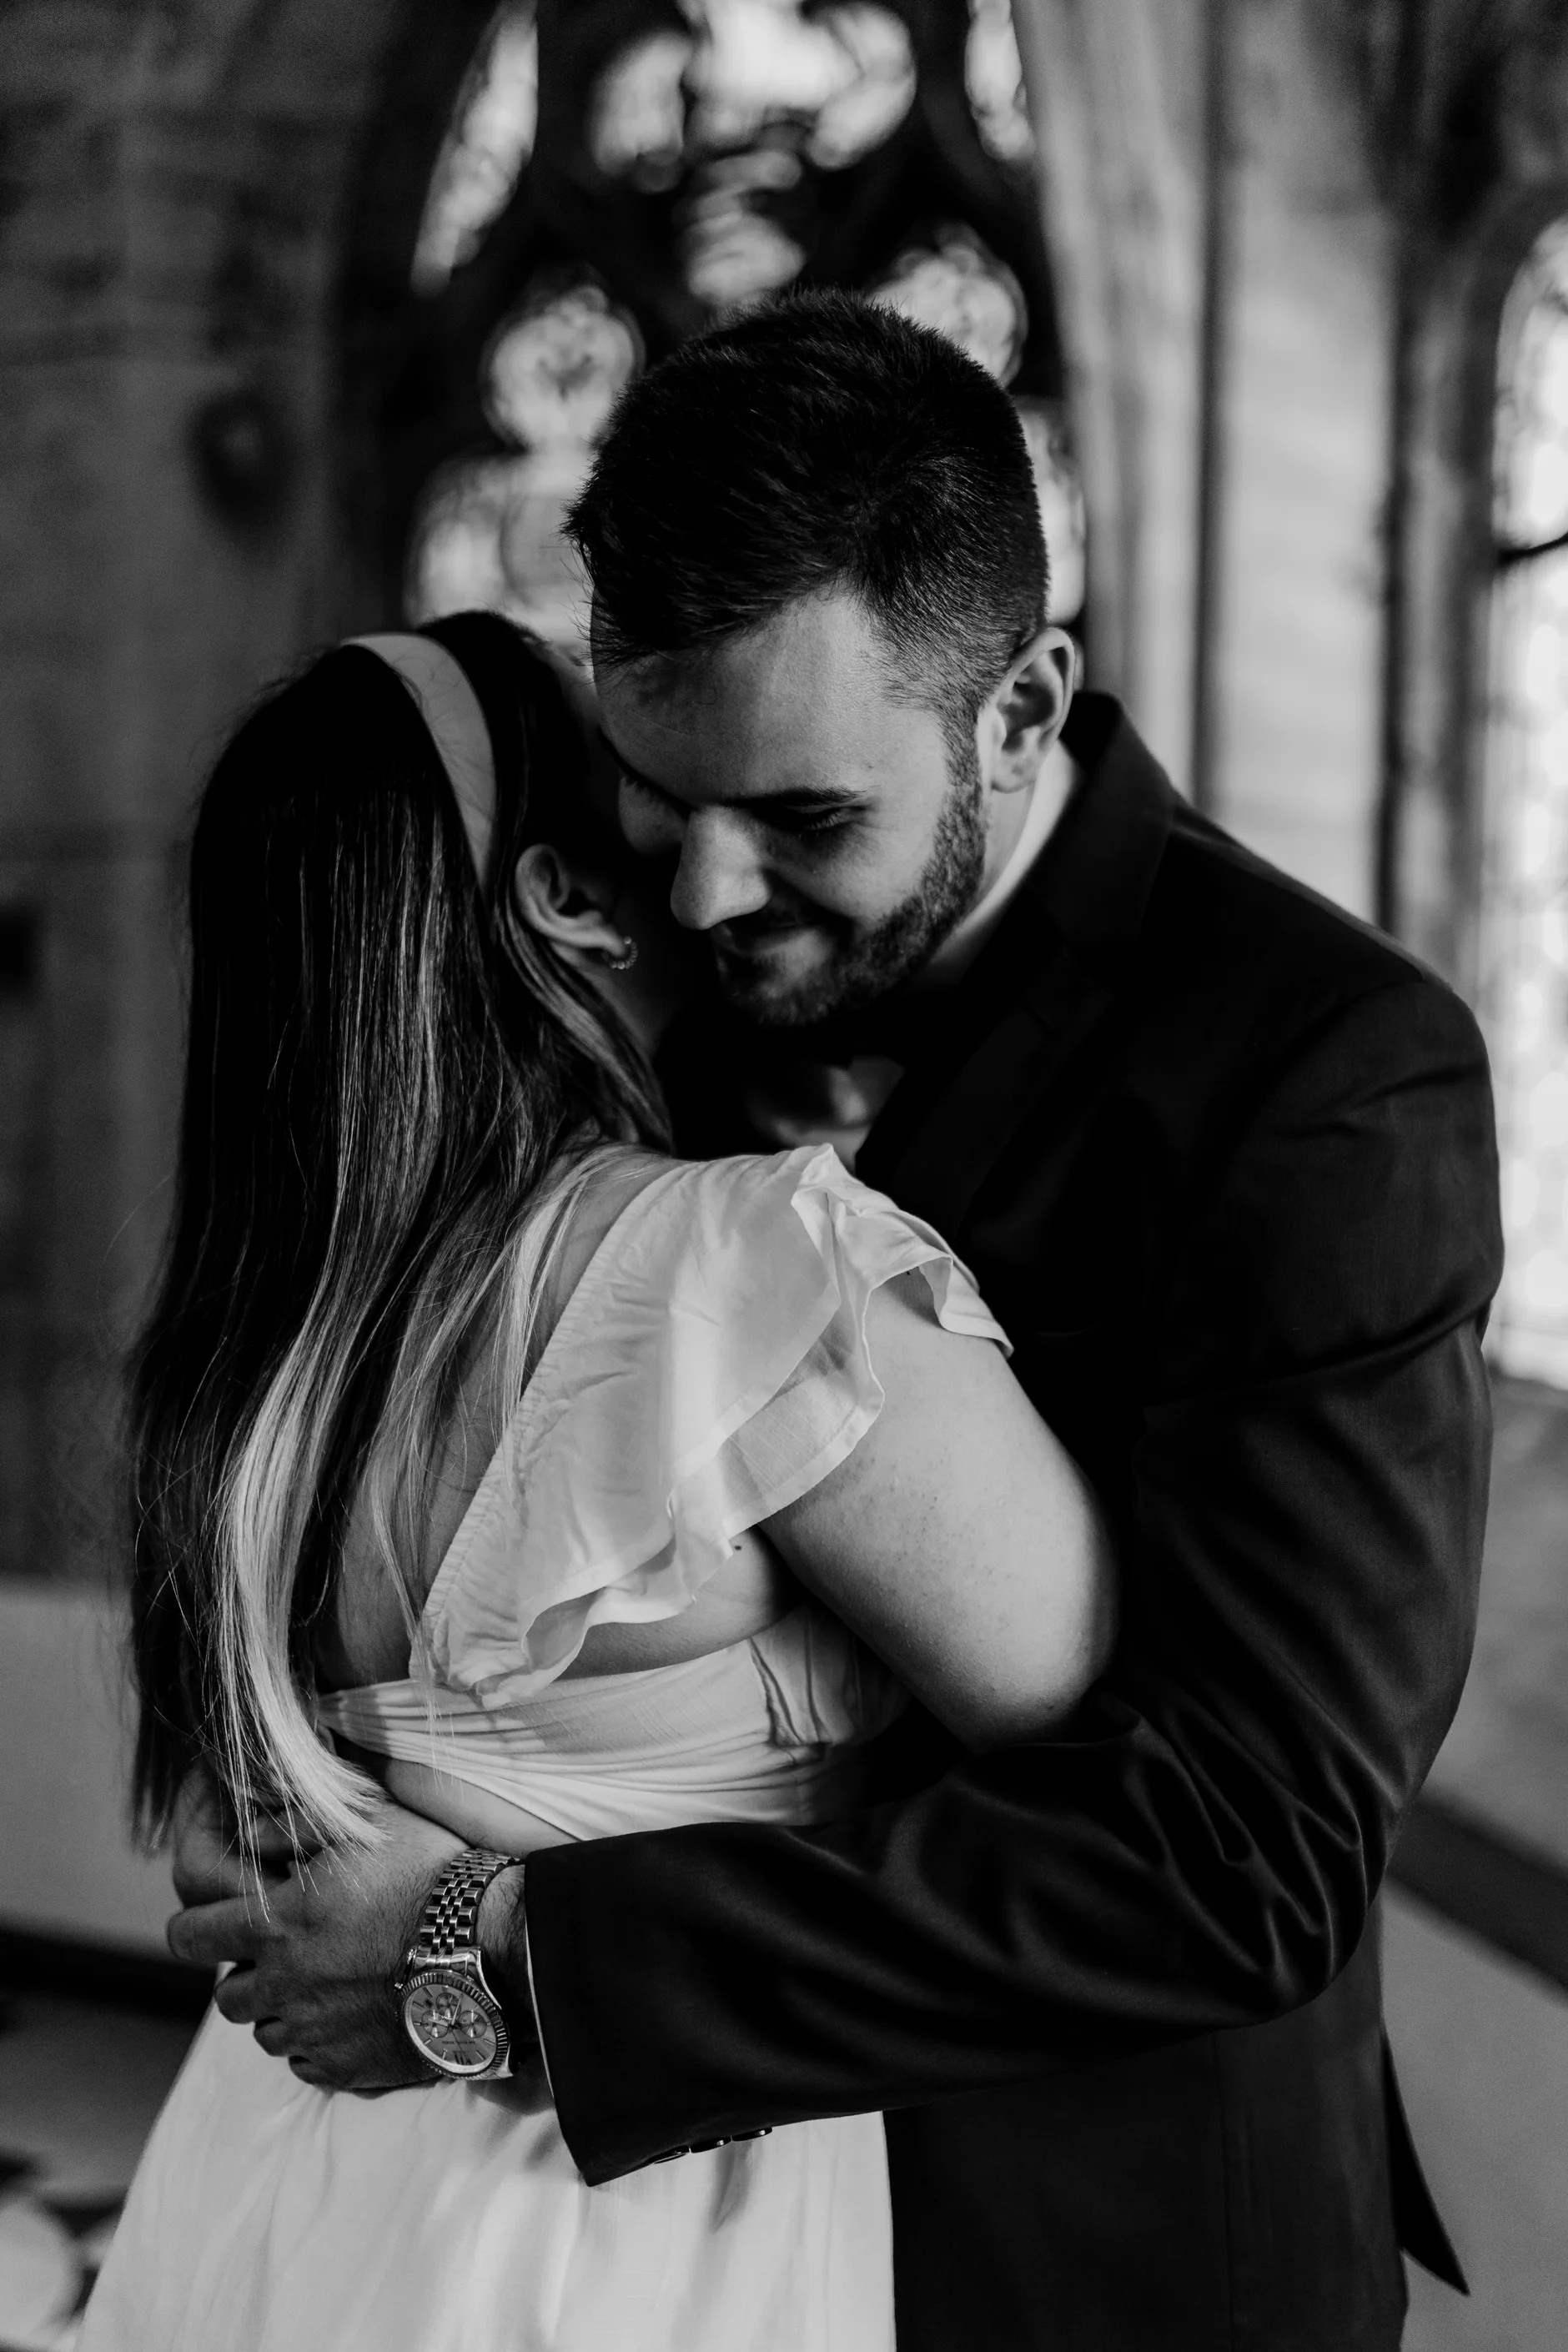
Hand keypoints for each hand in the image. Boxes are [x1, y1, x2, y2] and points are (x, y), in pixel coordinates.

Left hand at [167, 1783, 464, 2089]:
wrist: (488, 1948)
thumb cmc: (426, 1875)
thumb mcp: (363, 1823)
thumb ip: (294, 1820)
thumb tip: (248, 1821)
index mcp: (273, 1927)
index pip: (190, 1938)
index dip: (190, 1930)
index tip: (205, 1925)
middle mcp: (281, 1988)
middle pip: (226, 1997)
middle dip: (241, 1974)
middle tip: (279, 1953)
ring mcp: (314, 2035)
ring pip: (264, 2033)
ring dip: (279, 2011)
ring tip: (318, 1986)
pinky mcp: (347, 2070)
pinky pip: (306, 2065)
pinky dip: (315, 2045)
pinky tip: (346, 2017)